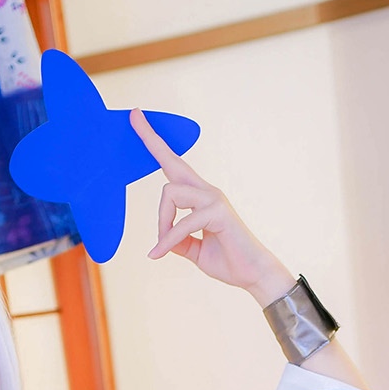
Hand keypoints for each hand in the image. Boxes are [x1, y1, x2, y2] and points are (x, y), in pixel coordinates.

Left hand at [130, 108, 295, 304]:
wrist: (254, 275)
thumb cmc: (228, 261)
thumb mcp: (193, 250)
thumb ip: (177, 241)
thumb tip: (162, 240)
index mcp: (200, 197)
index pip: (174, 166)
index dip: (156, 145)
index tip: (139, 120)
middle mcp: (207, 192)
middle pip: (172, 161)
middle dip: (151, 139)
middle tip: (134, 114)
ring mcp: (214, 198)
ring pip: (170, 192)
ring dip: (161, 223)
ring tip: (162, 248)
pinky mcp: (218, 212)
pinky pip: (182, 222)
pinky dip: (168, 240)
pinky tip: (158, 254)